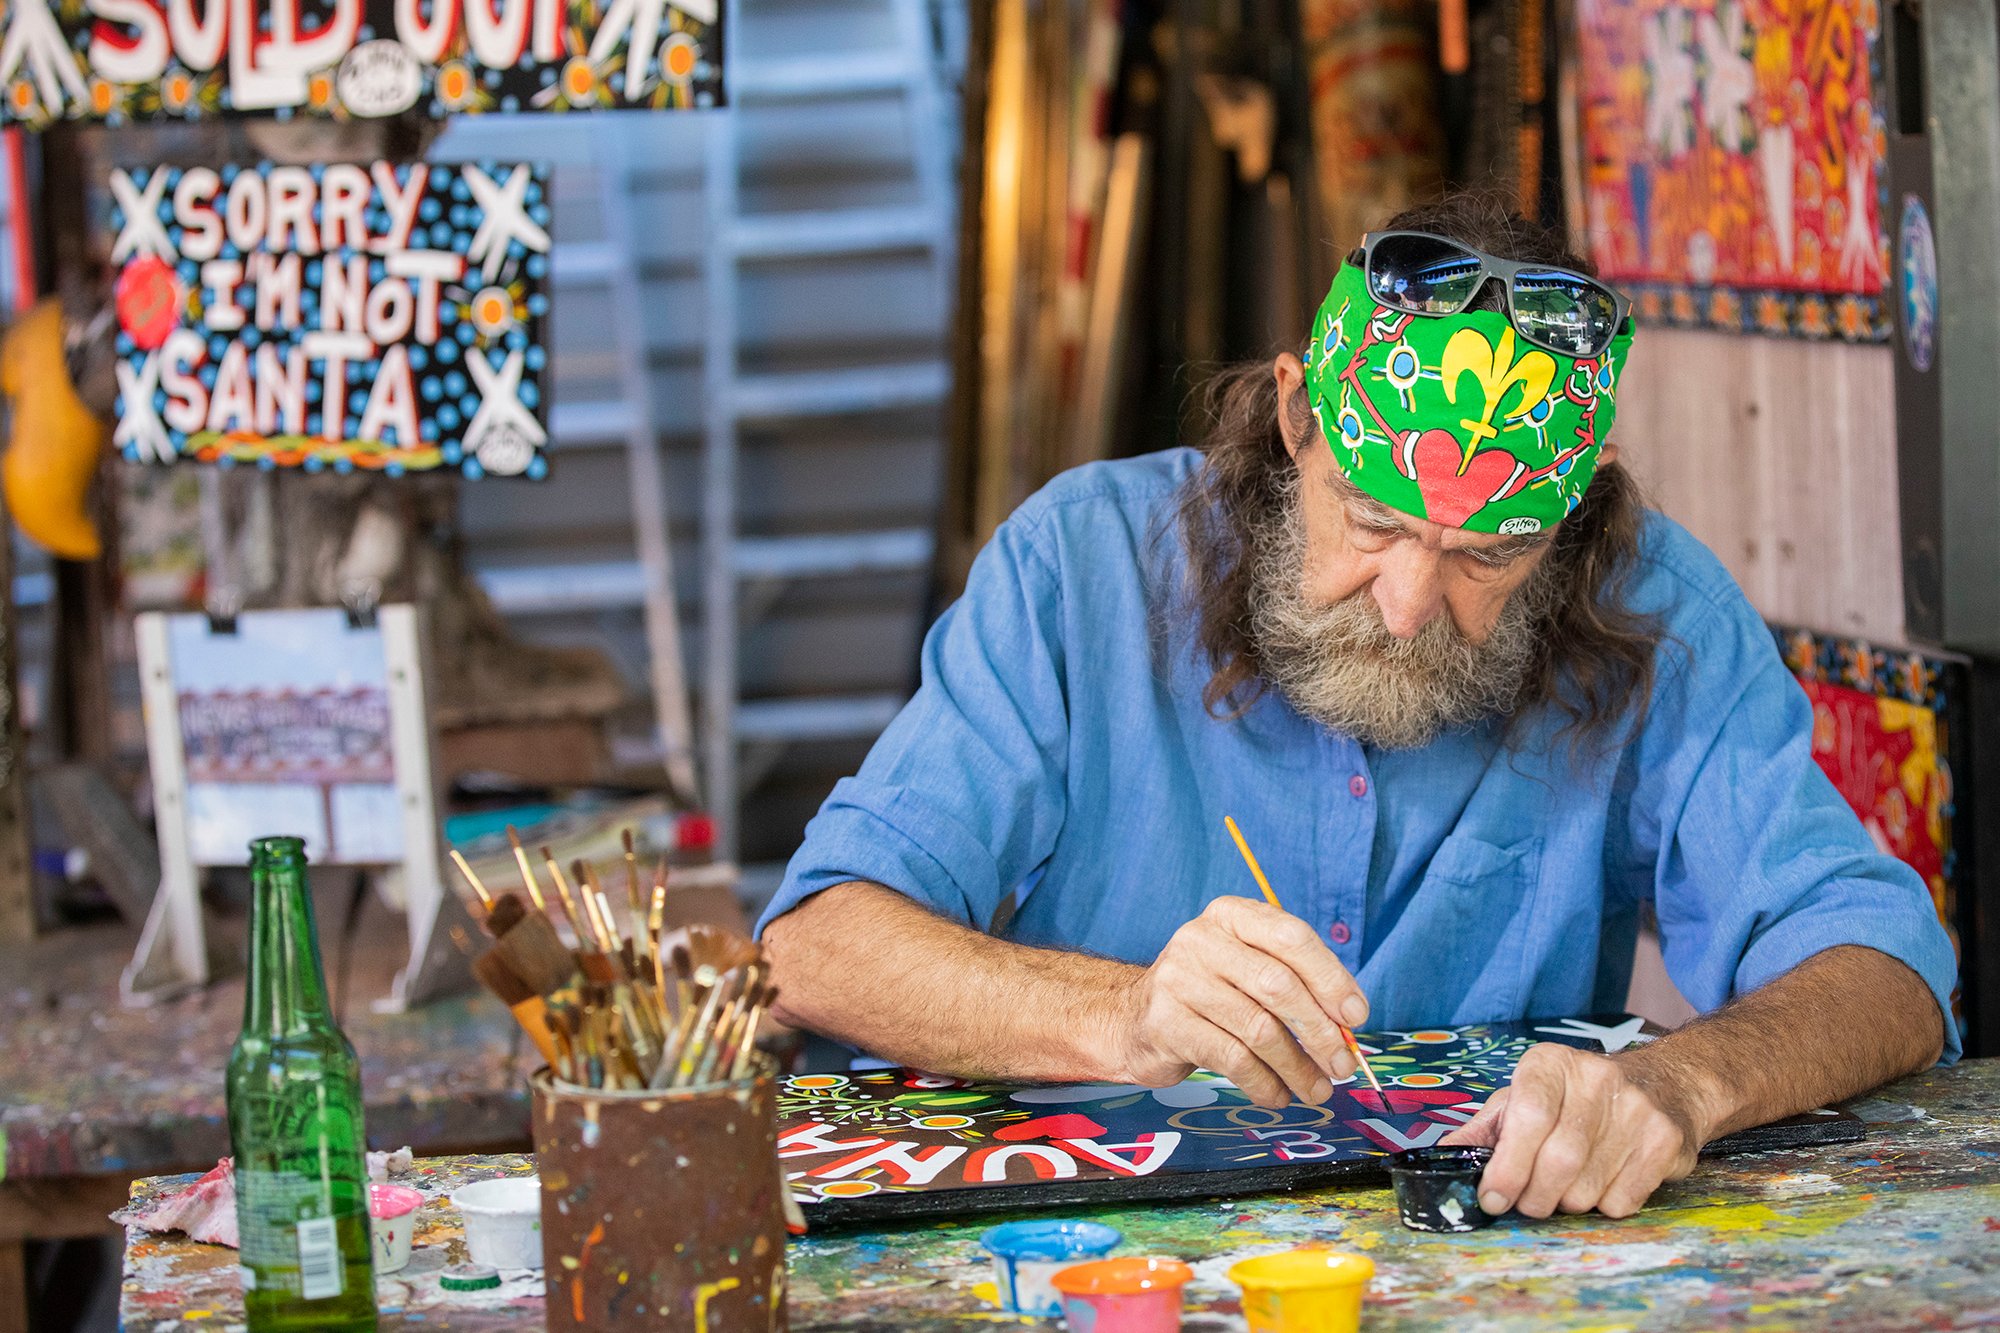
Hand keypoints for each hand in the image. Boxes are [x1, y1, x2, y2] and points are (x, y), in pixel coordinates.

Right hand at [1106, 896, 1368, 1108]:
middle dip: (1319, 1032)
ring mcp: (1179, 980)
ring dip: (1297, 1067)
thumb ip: (1296, 983)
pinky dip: (1265, 1083)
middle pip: (1278, 986)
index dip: (1331, 978)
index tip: (1356, 1017)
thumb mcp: (1249, 969)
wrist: (1135, 1018)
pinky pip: (1233, 1059)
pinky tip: (1277, 1094)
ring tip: (1316, 1089)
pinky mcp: (1167, 1024)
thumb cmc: (1210, 994)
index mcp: (1231, 916)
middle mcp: (1201, 940)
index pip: (1292, 938)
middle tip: (1342, 1065)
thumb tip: (1349, 1023)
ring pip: (1259, 1029)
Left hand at [1440, 1042, 1705, 1217]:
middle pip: (1558, 1160)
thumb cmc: (1576, 1097)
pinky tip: (1603, 1183)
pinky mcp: (1666, 1140)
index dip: (1507, 1166)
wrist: (1664, 1083)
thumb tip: (1443, 1155)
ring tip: (1566, 1188)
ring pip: (1588, 1187)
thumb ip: (1486, 1128)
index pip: (1528, 1117)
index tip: (1492, 1198)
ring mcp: (1636, 1108)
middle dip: (1535, 1197)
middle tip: (1528, 1204)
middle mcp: (1595, 1078)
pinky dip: (1604, 1207)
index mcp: (1550, 1064)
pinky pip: (1623, 1200)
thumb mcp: (1526, 1096)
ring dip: (1568, 1203)